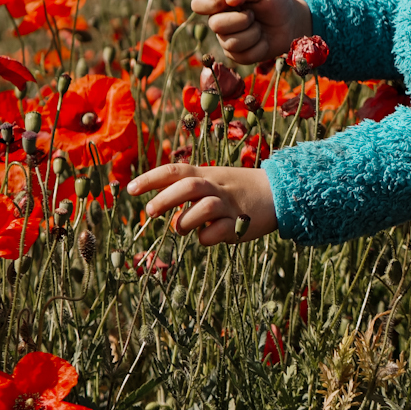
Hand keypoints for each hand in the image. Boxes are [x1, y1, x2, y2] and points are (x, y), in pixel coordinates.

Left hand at [127, 162, 278, 245]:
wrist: (280, 192)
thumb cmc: (239, 189)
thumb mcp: (215, 182)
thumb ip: (190, 195)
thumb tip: (168, 216)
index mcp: (208, 175)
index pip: (175, 171)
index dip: (150, 179)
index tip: (130, 189)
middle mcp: (217, 187)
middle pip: (188, 186)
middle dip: (165, 199)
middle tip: (151, 212)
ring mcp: (229, 205)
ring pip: (203, 208)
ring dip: (186, 221)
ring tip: (181, 229)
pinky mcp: (240, 223)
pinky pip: (216, 232)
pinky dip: (206, 237)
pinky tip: (208, 236)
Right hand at [191, 0, 311, 69]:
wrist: (290, 23)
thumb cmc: (274, 2)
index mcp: (219, 1)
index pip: (198, 3)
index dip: (211, 4)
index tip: (231, 1)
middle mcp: (218, 20)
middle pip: (215, 25)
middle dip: (242, 20)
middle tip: (253, 14)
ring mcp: (226, 39)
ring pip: (231, 42)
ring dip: (254, 33)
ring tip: (260, 27)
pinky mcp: (237, 55)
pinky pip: (244, 56)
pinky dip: (260, 46)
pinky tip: (263, 40)